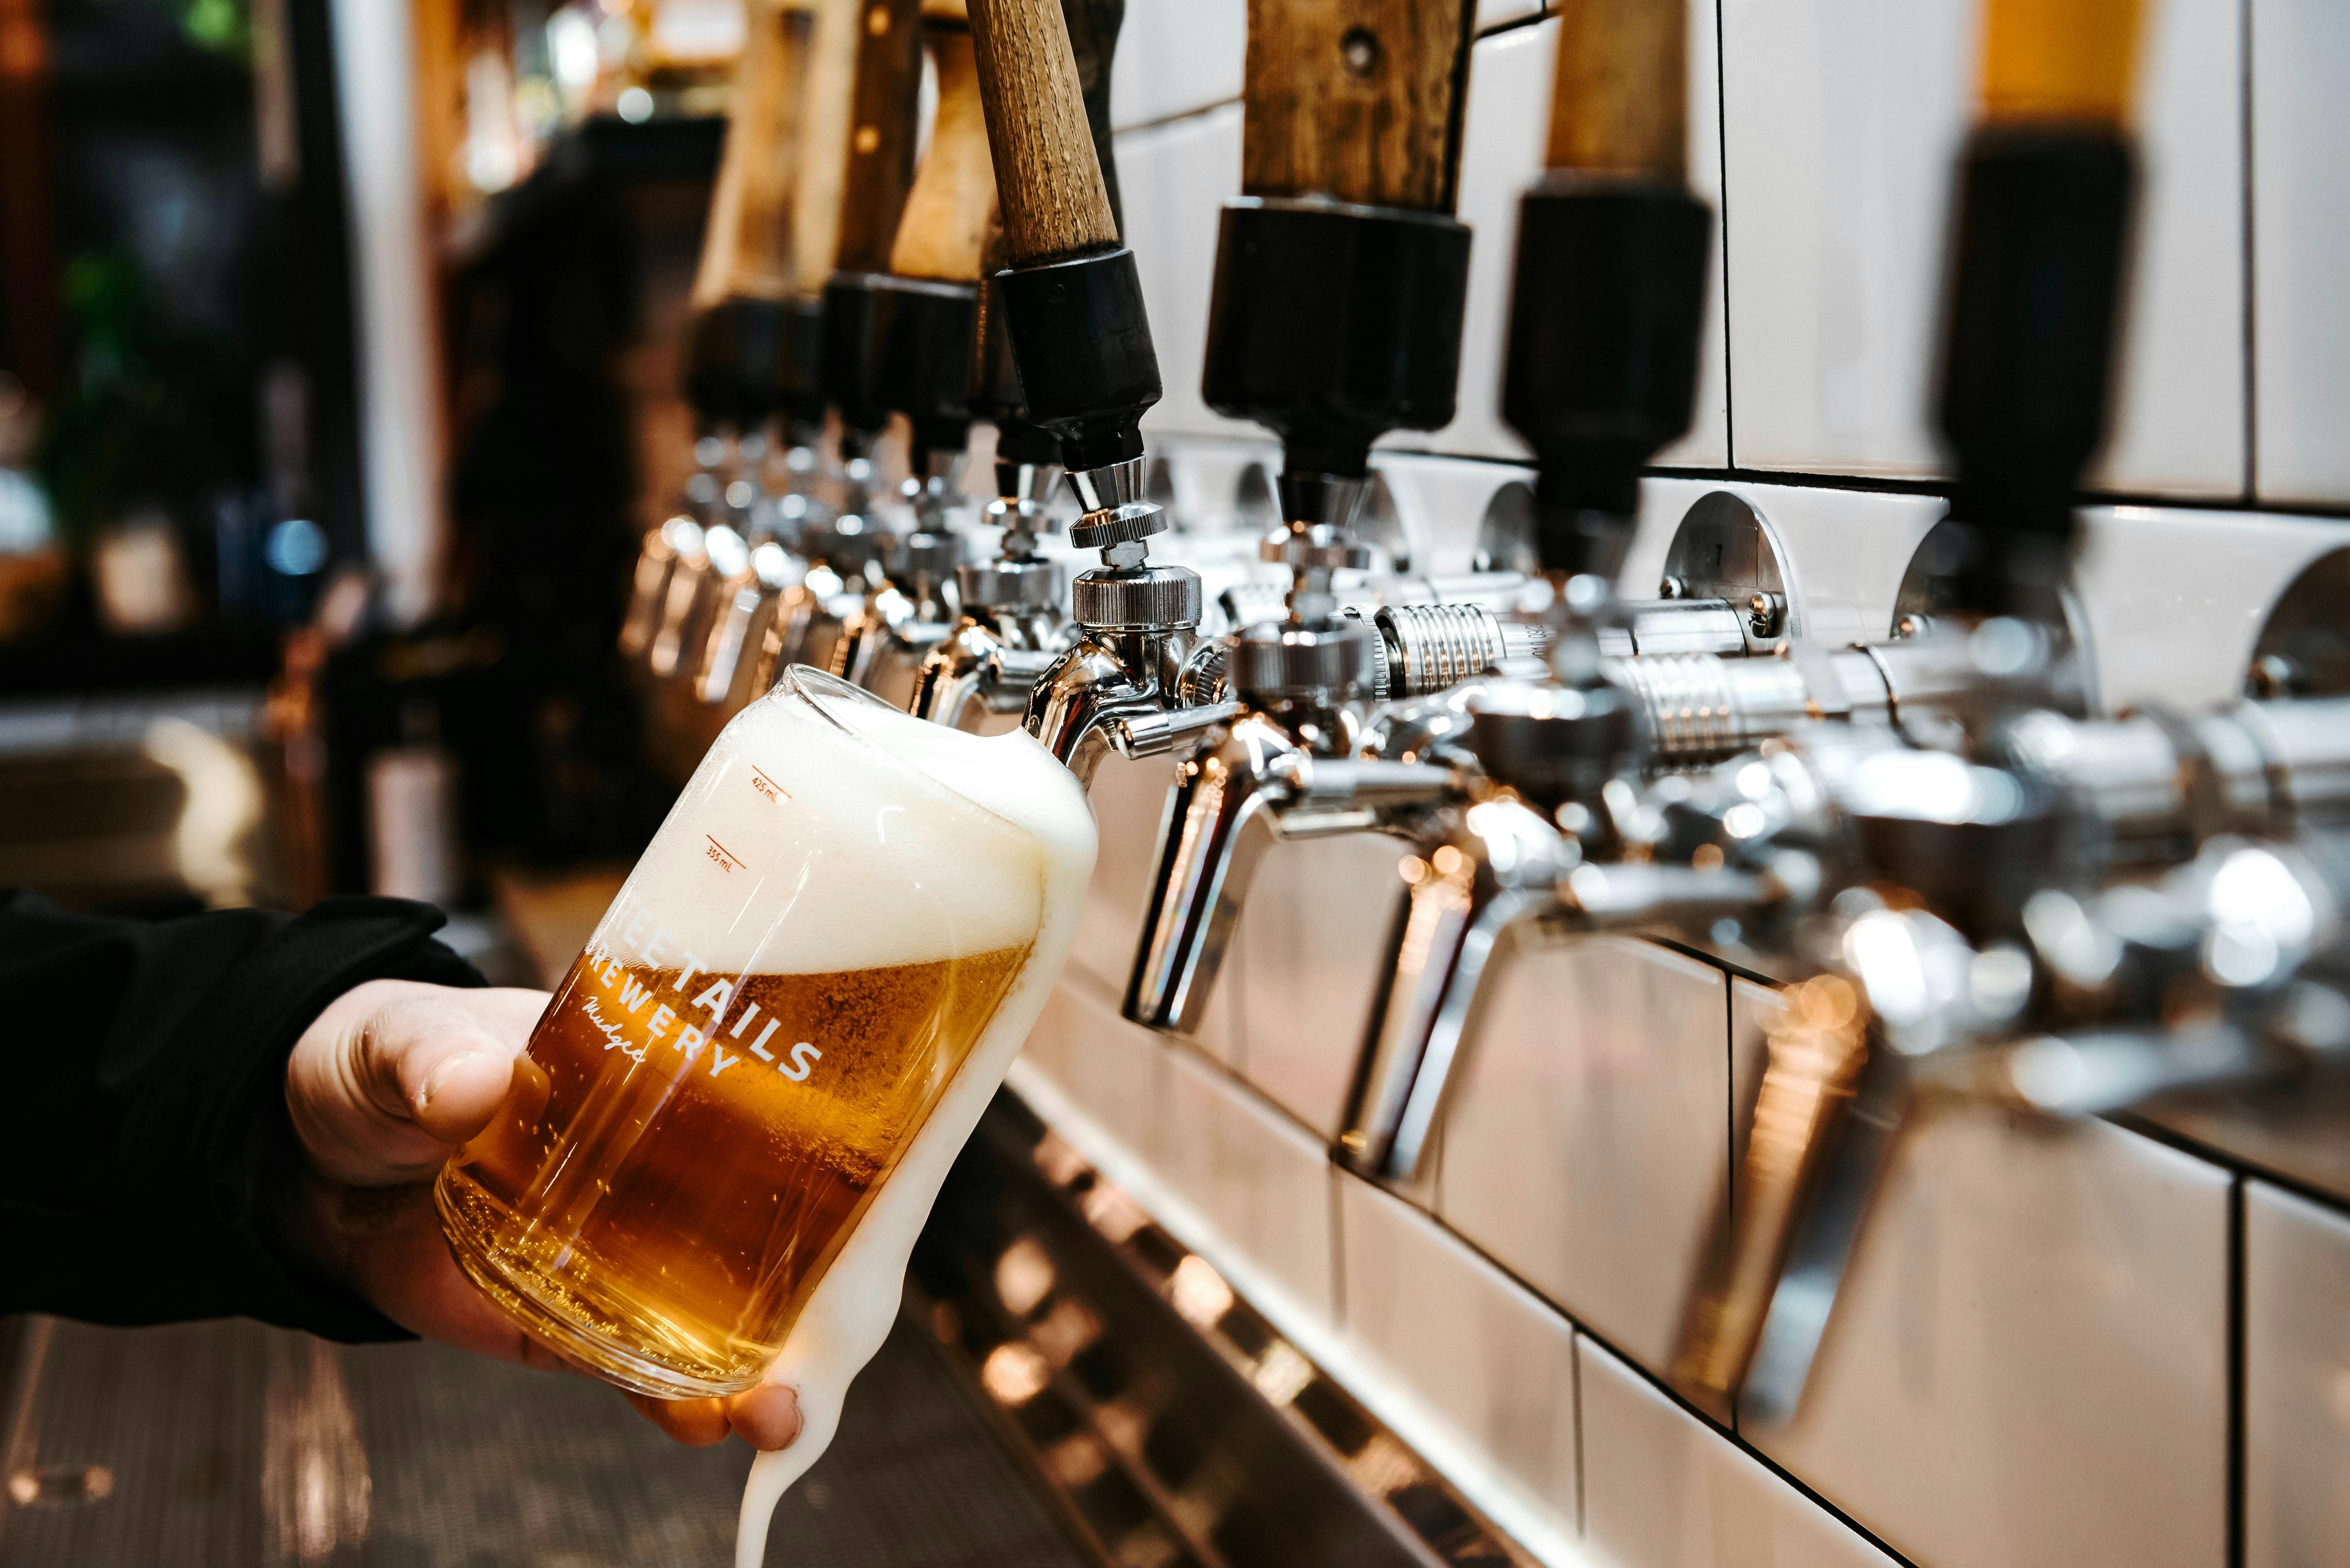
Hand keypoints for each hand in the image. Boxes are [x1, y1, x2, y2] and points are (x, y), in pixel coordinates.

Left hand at [283, 978, 802, 1450]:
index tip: (878, 1177)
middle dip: (818, 1281)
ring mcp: (613, 1250)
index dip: (832, 1141)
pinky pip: (635, 1367)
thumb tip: (473, 1087)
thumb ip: (433, 1062)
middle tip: (841, 1329)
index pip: (765, 1100)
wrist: (294, 1156)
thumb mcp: (399, 1043)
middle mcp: (654, 1169)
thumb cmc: (373, 1066)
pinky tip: (705, 1425)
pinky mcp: (562, 1319)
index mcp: (648, 1072)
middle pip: (766, 1223)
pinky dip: (675, 1401)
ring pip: (716, 1312)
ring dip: (760, 1365)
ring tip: (782, 1411)